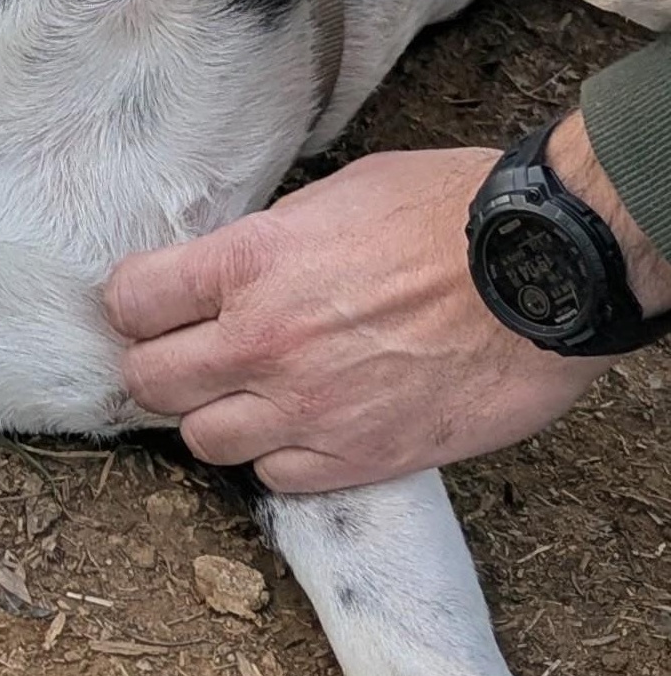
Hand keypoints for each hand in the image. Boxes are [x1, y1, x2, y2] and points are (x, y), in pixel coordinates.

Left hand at [103, 113, 670, 491]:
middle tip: (186, 355)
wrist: (545, 270)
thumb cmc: (446, 213)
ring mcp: (306, 408)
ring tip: (247, 394)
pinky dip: (279, 455)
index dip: (134, 305)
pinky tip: (305, 425)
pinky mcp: (358, 458)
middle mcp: (261, 342)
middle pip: (149, 380)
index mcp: (247, 263)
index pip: (130, 302)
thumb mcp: (330, 198)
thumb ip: (263, 244)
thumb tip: (225, 272)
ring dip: (215, 416)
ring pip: (201, 440)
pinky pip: (275, 477)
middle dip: (159, 365)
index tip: (150, 307)